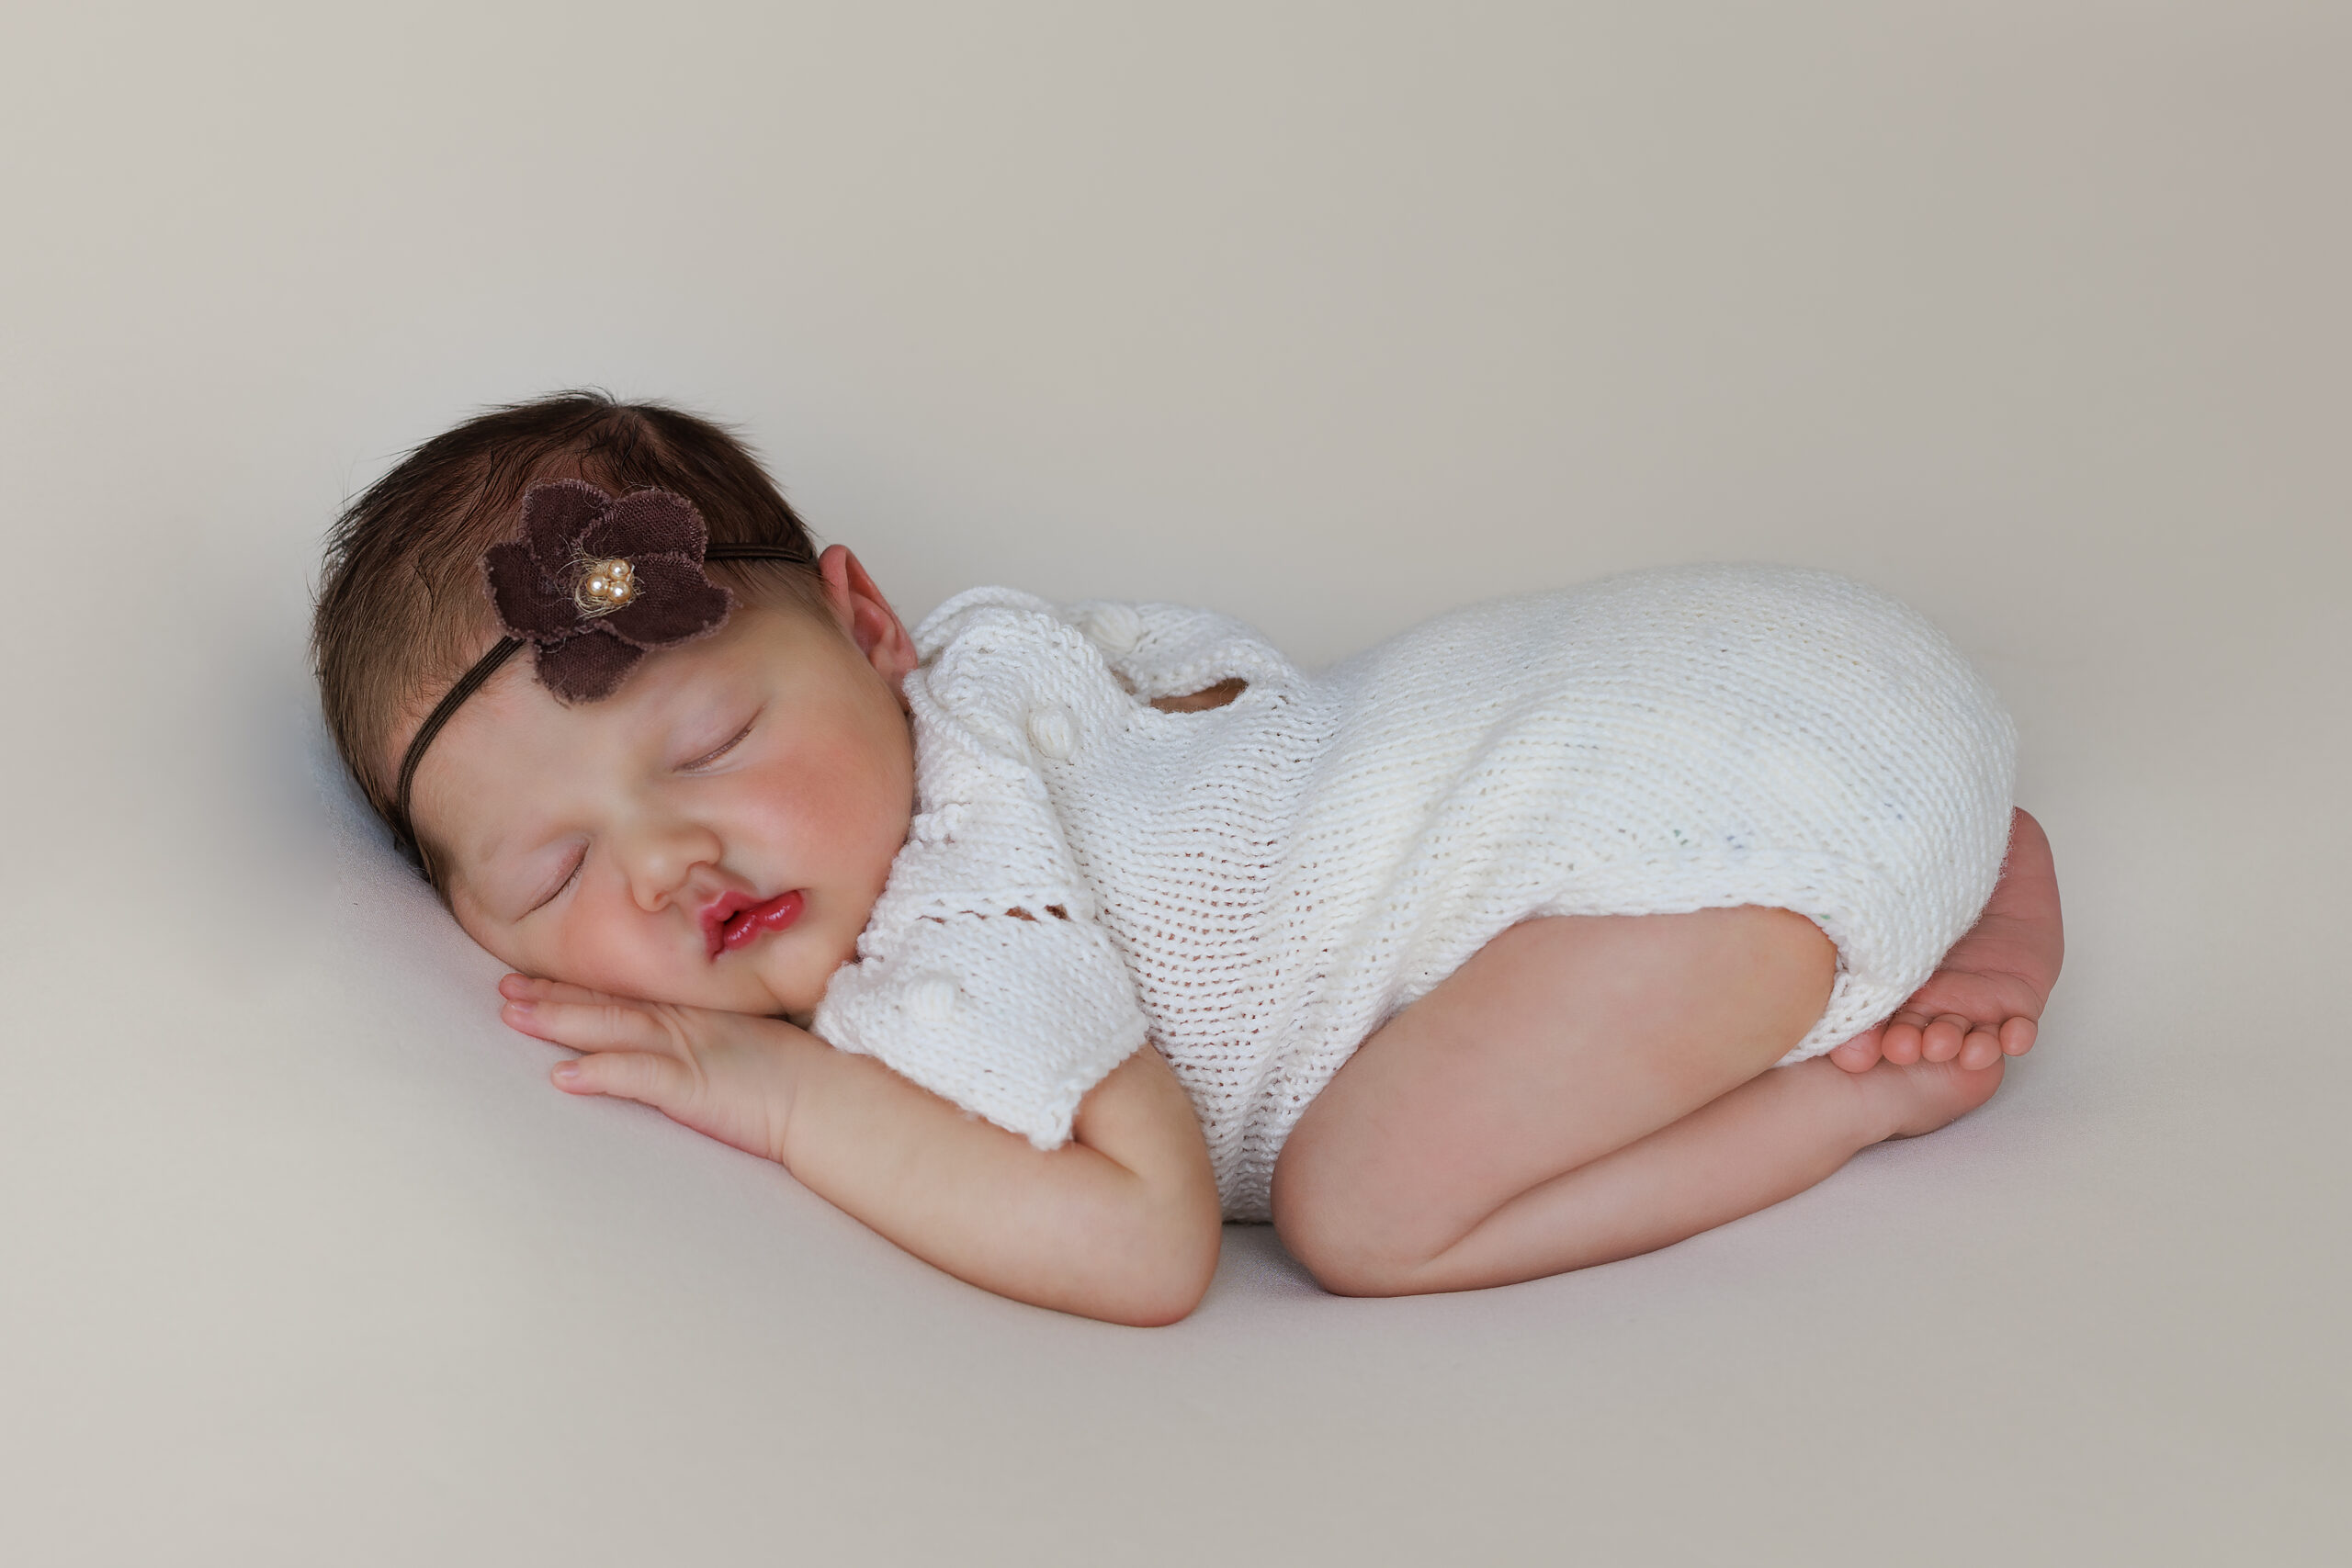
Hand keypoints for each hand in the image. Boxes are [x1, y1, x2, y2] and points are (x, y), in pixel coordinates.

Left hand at [498, 974, 807, 1163]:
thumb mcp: (746, 1043)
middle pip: (608, 1004)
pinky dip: (600, 1073)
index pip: (625, 994)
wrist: (827, 1099)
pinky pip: (638, 1077)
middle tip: (504, 987)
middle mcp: (684, 1024)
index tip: (534, 976)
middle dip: (553, 994)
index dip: (577, 984)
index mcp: (695, 1013)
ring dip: (560, 1021)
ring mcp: (687, 1051)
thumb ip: (711, 1036)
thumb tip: (684, 1044)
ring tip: (514, 1016)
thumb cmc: (795, 1077)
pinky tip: (564, 1076)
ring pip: (611, 1029)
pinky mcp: (692, 1086)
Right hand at [1828, 808, 2064, 1075]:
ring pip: (1951, 1037)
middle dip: (1903, 1042)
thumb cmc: (1972, 869)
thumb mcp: (1945, 850)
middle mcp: (1923, 990)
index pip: (1870, 1001)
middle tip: (1902, 1043)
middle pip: (1904, 1028)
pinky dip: (2011, 1038)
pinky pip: (2010, 1033)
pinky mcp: (2012, 1009)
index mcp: (1897, 964)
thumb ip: (1925, 838)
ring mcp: (1966, 1003)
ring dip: (1947, 1044)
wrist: (2018, 881)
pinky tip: (2011, 1035)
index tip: (1858, 1042)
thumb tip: (1900, 817)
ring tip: (1947, 1042)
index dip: (1863, 1026)